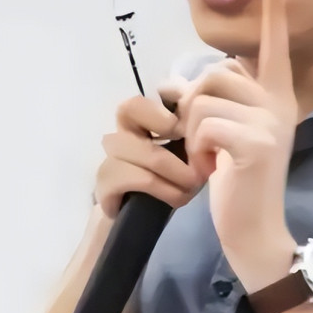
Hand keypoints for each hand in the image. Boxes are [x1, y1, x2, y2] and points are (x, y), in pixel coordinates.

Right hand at [95, 93, 203, 219]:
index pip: (147, 92)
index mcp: (140, 118)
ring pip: (146, 151)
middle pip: (129, 108)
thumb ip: (194, 123)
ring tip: (195, 183)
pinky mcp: (105, 184)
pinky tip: (179, 198)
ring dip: (178, 170)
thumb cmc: (173, 177)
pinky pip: (137, 178)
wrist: (147, 220)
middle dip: (166, 124)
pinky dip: (165, 188)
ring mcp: (110, 157)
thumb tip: (207, 102)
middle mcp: (121, 132)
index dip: (168, 104)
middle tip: (194, 148)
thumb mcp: (189, 148)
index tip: (192, 125)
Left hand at [173, 0, 298, 256]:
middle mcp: (278, 103)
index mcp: (275, 97)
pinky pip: (204, 125)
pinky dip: (195, 149)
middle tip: (204, 141)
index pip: (274, 47)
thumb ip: (216, 102)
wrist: (254, 227)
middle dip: (193, 107)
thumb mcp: (230, 133)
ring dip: (191, 133)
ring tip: (208, 158)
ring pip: (203, 100)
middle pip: (214, 73)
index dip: (274, 15)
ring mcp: (270, 122)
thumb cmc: (238, 179)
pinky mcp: (256, 143)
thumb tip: (176, 84)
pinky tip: (209, 170)